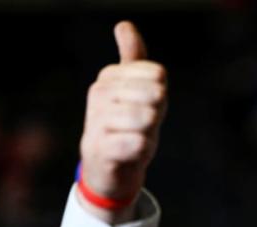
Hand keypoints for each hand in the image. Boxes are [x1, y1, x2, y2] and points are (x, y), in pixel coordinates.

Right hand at [78, 21, 166, 221]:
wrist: (109, 170)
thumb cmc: (127, 127)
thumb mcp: (136, 91)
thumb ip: (133, 58)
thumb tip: (123, 25)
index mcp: (109, 77)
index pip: (156, 74)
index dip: (160, 96)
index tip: (147, 108)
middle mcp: (99, 94)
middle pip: (154, 95)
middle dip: (156, 116)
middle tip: (143, 127)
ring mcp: (96, 120)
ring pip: (144, 117)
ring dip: (150, 133)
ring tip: (137, 138)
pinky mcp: (99, 149)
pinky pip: (135, 143)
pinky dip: (141, 149)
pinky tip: (134, 152)